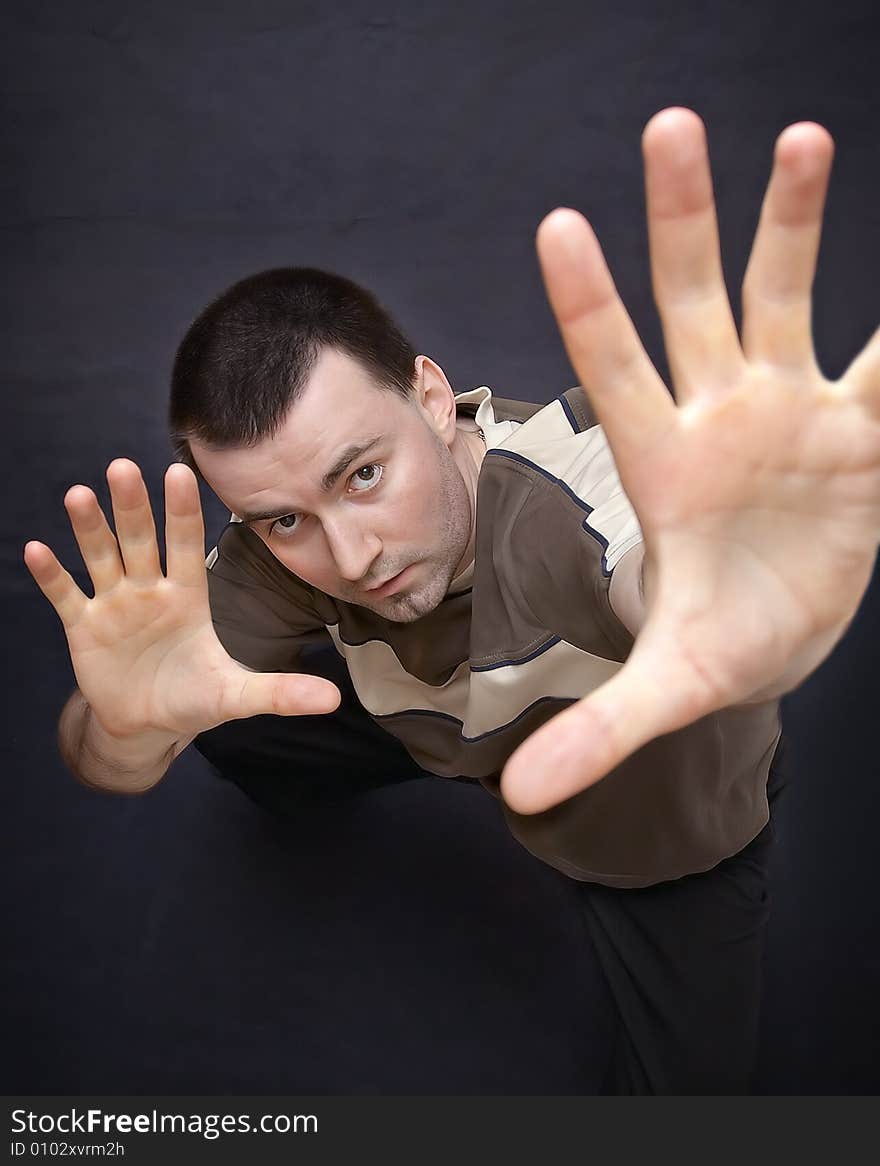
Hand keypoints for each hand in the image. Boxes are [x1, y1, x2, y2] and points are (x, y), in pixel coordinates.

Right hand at [24, 460, 340, 741]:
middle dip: (133, 507)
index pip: (185, 544)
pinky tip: (35, 551)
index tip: (179, 471)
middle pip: (140, 540)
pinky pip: (66, 596)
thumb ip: (281, 692)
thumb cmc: (195, 697)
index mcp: (189, 596)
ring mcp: (115, 605)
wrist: (148, 724)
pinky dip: (51, 576)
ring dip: (89, 529)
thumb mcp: (238, 696)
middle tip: (123, 467)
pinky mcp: (84, 628)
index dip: (182, 511)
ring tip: (78, 495)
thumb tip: (334, 702)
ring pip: (101, 557)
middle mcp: (150, 590)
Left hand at [501, 107, 879, 814]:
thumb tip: (515, 803)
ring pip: (787, 296)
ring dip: (791, 220)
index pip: (615, 370)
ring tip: (797, 136)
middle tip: (668, 125)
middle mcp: (723, 416)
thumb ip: (598, 729)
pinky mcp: (859, 429)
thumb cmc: (717, 642)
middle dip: (682, 220)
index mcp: (664, 465)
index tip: (558, 225)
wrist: (782, 629)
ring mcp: (792, 413)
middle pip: (693, 302)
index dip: (588, 303)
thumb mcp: (666, 685)